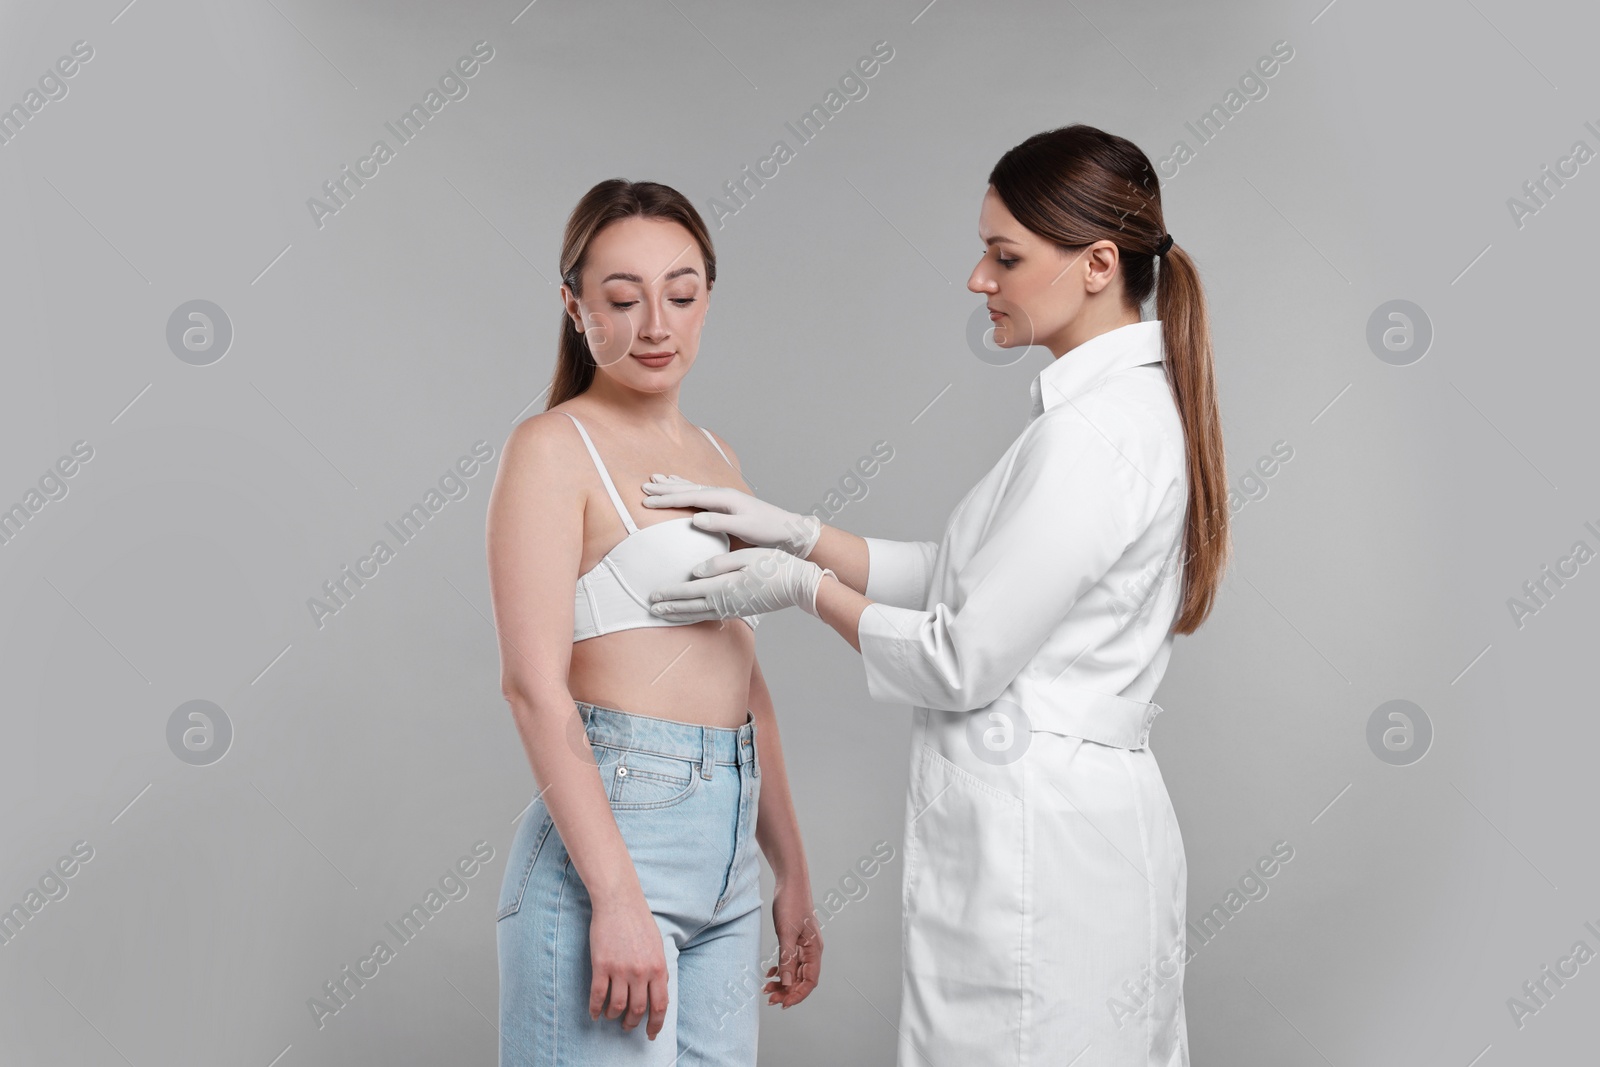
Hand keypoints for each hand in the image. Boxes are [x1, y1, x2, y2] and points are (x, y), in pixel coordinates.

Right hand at [588, 892, 668, 1039]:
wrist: (619, 901)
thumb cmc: (639, 921)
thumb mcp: (658, 945)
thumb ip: (659, 969)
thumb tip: (659, 989)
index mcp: (658, 967)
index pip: (660, 1005)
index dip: (656, 1024)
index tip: (651, 1033)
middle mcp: (641, 972)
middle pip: (638, 1010)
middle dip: (633, 1023)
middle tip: (628, 1027)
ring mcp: (620, 970)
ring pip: (617, 1006)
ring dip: (614, 1016)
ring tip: (611, 1016)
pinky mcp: (601, 965)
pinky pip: (598, 995)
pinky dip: (596, 1008)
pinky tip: (595, 1013)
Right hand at [641, 475, 821, 558]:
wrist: (787, 528)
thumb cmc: (768, 530)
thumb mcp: (744, 528)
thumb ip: (720, 523)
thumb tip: (696, 519)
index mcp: (724, 498)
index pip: (689, 497)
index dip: (667, 499)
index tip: (647, 500)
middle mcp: (722, 493)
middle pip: (687, 488)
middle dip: (664, 488)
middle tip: (643, 486)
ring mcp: (724, 497)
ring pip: (691, 487)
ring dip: (672, 485)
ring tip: (655, 479)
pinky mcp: (726, 503)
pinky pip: (699, 492)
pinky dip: (685, 487)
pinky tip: (681, 486)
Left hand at [649, 547, 834, 620]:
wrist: (799, 585)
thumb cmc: (775, 565)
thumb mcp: (746, 557)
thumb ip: (719, 563)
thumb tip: (695, 571)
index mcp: (724, 586)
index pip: (688, 591)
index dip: (669, 594)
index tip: (652, 596)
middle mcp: (725, 601)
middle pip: (690, 607)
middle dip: (669, 608)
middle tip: (650, 610)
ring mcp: (734, 609)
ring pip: (700, 614)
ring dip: (681, 615)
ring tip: (665, 615)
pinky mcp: (741, 611)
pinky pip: (713, 615)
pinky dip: (697, 616)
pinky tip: (693, 614)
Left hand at [764, 881, 821, 1007]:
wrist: (790, 881)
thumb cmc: (791, 903)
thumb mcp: (786, 933)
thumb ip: (787, 959)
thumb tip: (786, 984)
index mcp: (814, 950)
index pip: (810, 981)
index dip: (797, 995)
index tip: (782, 1004)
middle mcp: (812, 950)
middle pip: (802, 979)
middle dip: (787, 991)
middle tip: (769, 998)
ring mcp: (804, 945)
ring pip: (795, 971)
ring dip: (782, 982)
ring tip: (766, 989)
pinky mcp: (796, 939)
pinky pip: (790, 961)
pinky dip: (781, 969)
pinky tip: (770, 973)